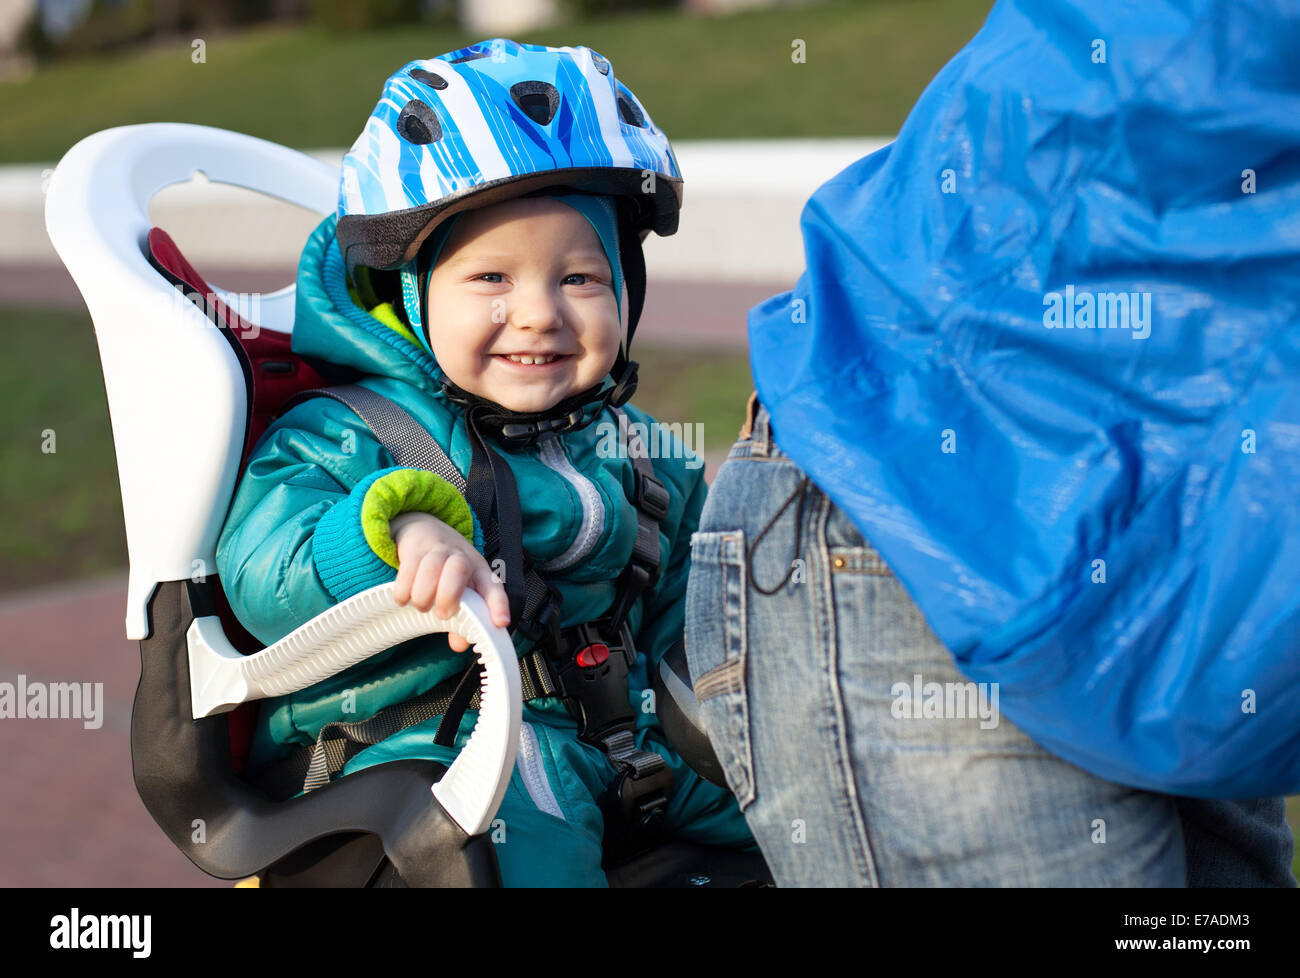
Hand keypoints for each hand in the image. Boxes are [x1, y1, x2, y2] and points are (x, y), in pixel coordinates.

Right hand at [390, 512, 510, 651]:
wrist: (425, 529)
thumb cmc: (448, 569)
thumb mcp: (462, 590)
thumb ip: (463, 619)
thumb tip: (459, 645)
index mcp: (480, 572)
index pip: (493, 587)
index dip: (498, 605)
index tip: (499, 623)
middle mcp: (462, 558)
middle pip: (458, 569)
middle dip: (448, 594)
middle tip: (441, 614)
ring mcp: (438, 550)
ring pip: (432, 566)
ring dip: (424, 593)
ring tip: (421, 607)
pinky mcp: (415, 549)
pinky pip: (408, 567)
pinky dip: (404, 588)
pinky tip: (403, 599)